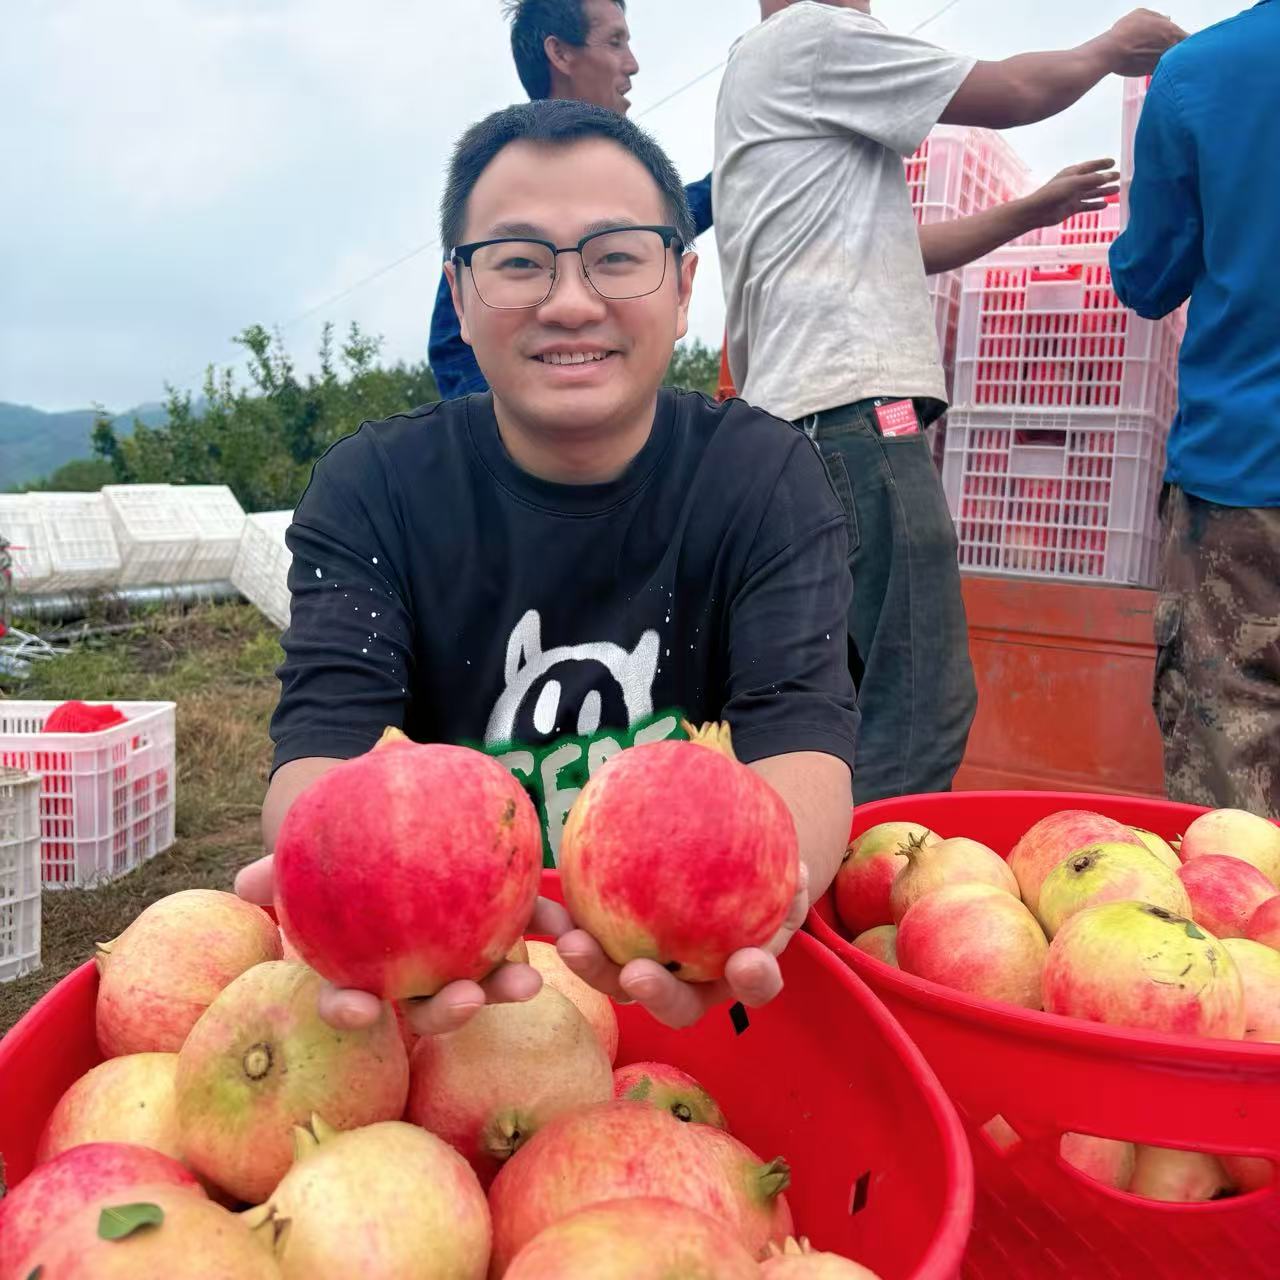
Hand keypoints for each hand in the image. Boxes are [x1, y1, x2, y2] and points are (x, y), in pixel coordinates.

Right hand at [234, 855, 573, 1036]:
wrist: (406, 810)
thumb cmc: (350, 838)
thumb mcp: (316, 845)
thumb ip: (284, 866)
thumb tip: (243, 884)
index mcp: (370, 965)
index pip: (353, 1000)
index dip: (354, 1011)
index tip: (360, 1008)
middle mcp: (420, 974)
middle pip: (433, 1008)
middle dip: (449, 1013)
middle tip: (466, 1000)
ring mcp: (467, 956)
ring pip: (487, 983)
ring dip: (506, 988)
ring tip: (531, 980)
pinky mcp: (509, 927)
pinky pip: (531, 930)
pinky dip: (549, 930)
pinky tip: (566, 926)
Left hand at [555, 864, 810, 1029]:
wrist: (715, 867)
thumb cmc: (755, 873)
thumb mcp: (779, 874)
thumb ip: (787, 879)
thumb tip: (798, 870)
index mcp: (740, 971)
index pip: (754, 982)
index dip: (753, 978)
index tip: (748, 962)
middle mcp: (691, 983)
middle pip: (672, 1001)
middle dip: (653, 992)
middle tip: (637, 974)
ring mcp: (645, 969)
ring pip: (616, 978)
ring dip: (589, 963)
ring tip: (566, 938)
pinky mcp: (606, 945)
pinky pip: (580, 932)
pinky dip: (557, 919)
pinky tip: (533, 901)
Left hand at [1019, 159, 1120, 229]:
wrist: (1037, 212)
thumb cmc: (1053, 194)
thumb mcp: (1074, 183)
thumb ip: (1092, 180)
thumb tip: (1109, 176)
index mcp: (1073, 173)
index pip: (1091, 166)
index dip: (1102, 164)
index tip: (1114, 162)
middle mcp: (1074, 183)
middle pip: (1094, 180)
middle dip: (1107, 178)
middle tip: (1120, 177)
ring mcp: (1073, 196)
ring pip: (1092, 193)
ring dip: (1104, 192)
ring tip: (1117, 191)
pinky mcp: (1071, 208)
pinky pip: (1087, 205)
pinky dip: (1096, 205)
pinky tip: (1105, 205)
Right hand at [1103, 9, 1186, 75]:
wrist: (1112, 52)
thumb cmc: (1126, 32)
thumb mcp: (1142, 14)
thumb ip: (1159, 17)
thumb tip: (1166, 20)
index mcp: (1172, 32)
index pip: (1189, 38)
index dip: (1185, 39)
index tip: (1181, 39)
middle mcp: (1170, 49)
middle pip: (1182, 52)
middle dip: (1177, 50)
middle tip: (1167, 48)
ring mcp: (1161, 62)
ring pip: (1170, 63)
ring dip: (1166, 60)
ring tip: (1154, 56)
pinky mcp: (1150, 73)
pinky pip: (1159, 71)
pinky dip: (1156, 68)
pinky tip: (1147, 63)